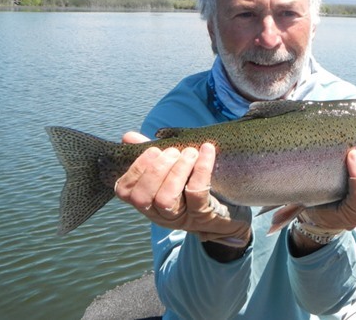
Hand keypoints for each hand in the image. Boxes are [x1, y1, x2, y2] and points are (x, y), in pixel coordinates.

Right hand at [114, 132, 251, 247]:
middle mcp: (160, 214)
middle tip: (173, 151)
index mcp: (148, 202)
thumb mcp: (172, 171)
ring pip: (166, 199)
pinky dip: (200, 169)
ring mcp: (181, 218)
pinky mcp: (203, 216)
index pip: (125, 191)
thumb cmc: (194, 187)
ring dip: (176, 170)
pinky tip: (206, 151)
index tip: (153, 150)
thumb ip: (151, 156)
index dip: (135, 169)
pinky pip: (196, 193)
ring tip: (190, 152)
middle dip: (156, 169)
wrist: (231, 211)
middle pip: (143, 197)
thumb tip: (129, 137)